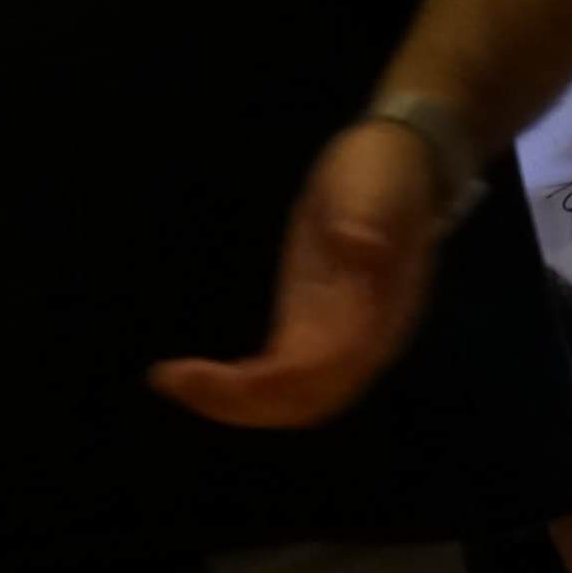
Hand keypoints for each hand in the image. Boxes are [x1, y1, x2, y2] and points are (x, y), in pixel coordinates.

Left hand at [149, 120, 447, 430]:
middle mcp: (364, 342)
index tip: (214, 375)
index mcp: (379, 312)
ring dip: (231, 403)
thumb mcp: (376, 186)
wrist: (400, 169)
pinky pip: (279, 379)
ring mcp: (340, 342)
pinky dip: (237, 388)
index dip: (271, 383)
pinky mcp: (314, 333)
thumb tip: (360, 245)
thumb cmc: (385, 174)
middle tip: (171, 379)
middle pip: (303, 401)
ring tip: (172, 380)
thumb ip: (370, 219)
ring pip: (290, 401)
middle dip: (238, 403)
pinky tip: (194, 377)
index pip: (326, 369)